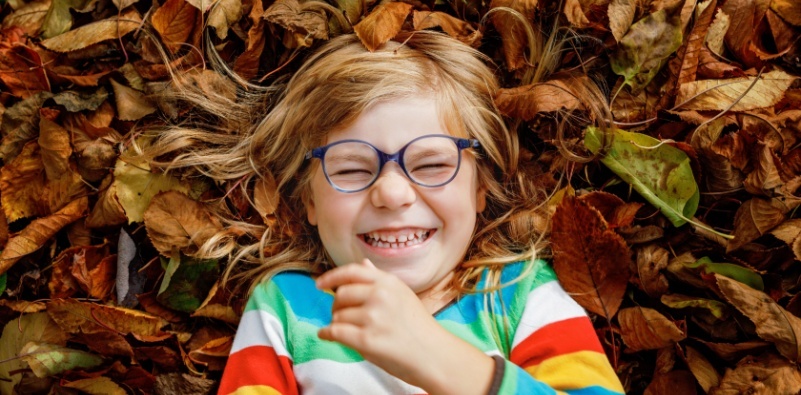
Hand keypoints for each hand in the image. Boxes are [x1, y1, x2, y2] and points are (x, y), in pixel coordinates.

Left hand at [315, 259, 440, 384]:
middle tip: (342, 316)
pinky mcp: (366, 340)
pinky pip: (335, 332)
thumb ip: (380, 280)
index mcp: (388, 282)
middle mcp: (380, 295)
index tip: (319, 284)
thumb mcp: (402, 295)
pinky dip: (327, 334)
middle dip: (336, 306)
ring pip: (337, 315)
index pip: (351, 272)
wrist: (434, 355)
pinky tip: (327, 335)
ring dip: (337, 323)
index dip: (332, 277)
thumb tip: (363, 263)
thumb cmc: (418, 327)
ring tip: (350, 331)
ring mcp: (373, 317)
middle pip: (340, 295)